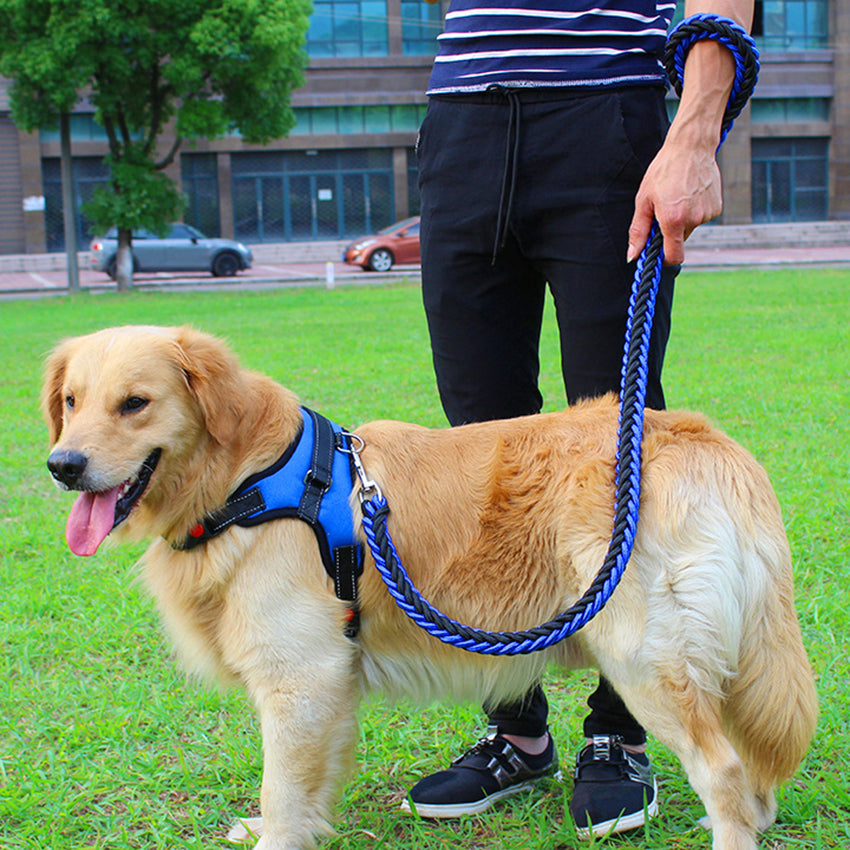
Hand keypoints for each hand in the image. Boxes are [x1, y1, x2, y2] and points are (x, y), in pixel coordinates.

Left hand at [627, 0, 753, 265]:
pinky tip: (689, 183)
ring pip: (691, 224)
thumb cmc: (661, 165)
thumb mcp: (642, 195)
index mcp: (673, 215)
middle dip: (668, 227)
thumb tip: (631, 257)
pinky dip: (695, 203)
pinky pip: (703, 212)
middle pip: (679, 238)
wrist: (696, 130)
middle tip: (661, 202)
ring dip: (681, 212)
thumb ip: (637, 228)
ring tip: (674, 187)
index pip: (672, 257)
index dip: (663, 260)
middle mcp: (695, 213)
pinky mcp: (721, 199)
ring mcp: (713, 207)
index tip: (656, 260)